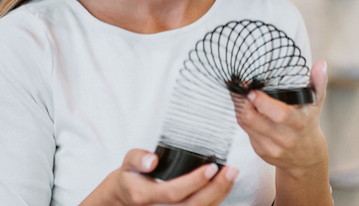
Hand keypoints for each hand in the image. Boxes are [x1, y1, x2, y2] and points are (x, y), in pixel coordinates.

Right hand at [81, 148, 236, 205]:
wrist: (126, 199)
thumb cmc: (131, 179)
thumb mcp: (127, 164)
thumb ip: (138, 158)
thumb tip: (152, 160)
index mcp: (144, 196)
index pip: (173, 193)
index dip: (194, 182)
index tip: (211, 168)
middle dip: (215, 189)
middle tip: (230, 170)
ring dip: (220, 194)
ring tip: (232, 174)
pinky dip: (217, 198)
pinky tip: (225, 184)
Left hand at [233, 60, 329, 177]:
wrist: (306, 158)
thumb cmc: (309, 125)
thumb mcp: (316, 104)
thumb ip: (318, 83)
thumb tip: (321, 65)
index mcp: (299, 124)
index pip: (279, 114)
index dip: (262, 102)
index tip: (252, 90)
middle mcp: (285, 139)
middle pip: (254, 121)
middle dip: (243, 103)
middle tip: (240, 90)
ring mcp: (271, 148)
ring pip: (246, 126)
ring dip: (240, 109)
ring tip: (240, 96)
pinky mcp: (261, 152)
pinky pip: (247, 133)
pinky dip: (244, 120)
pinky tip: (246, 110)